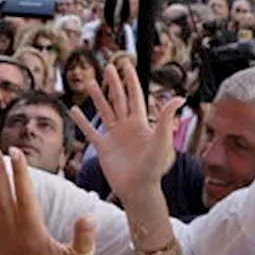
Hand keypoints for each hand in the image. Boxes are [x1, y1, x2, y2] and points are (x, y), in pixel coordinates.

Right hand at [70, 62, 184, 200]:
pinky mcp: (103, 148)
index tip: (126, 65)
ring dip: (98, 97)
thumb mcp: (162, 140)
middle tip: (108, 67)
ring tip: (90, 82)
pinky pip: (90, 131)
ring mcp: (114, 136)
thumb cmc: (153, 167)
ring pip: (104, 111)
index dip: (130, 80)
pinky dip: (82, 121)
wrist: (138, 189)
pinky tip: (75, 110)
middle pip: (118, 99)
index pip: (135, 96)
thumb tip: (178, 97)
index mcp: (141, 123)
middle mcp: (127, 127)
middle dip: (114, 83)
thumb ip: (166, 118)